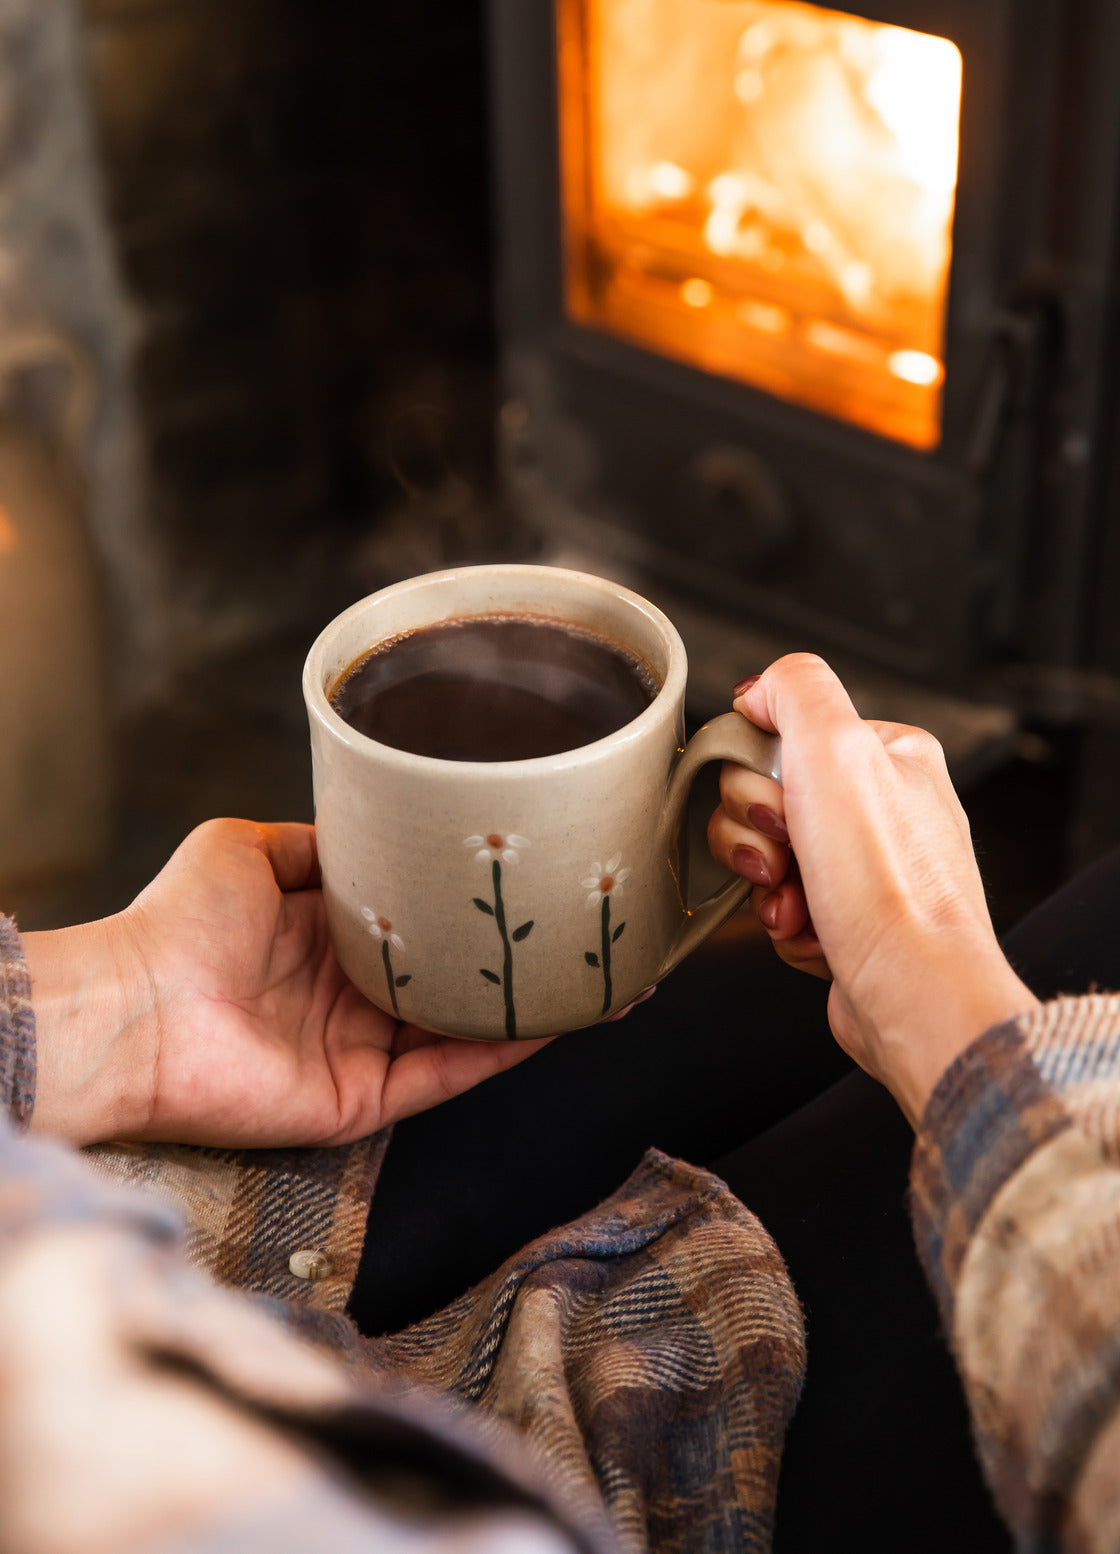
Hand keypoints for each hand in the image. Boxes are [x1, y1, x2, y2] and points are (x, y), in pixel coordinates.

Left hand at [24, 820, 551, 1147]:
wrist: (136, 1006)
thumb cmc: (177, 923)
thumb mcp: (246, 849)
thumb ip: (315, 843)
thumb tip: (369, 824)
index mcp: (326, 940)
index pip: (418, 928)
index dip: (469, 910)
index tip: (526, 883)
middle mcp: (350, 998)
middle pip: (451, 985)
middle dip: (514, 966)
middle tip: (580, 937)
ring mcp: (358, 1052)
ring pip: (461, 1032)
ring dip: (526, 1011)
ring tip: (595, 982)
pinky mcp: (359, 1100)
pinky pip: (442, 1075)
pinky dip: (496, 1052)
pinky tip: (547, 1020)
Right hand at [707, 655, 1036, 1124]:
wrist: (912, 991)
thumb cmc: (889, 884)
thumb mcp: (836, 745)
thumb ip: (795, 688)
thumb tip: (759, 690)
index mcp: (888, 756)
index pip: (781, 737)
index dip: (755, 774)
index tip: (776, 803)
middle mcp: (882, 810)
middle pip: (763, 799)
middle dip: (757, 837)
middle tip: (784, 857)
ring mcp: (866, 870)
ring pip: (766, 858)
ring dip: (766, 886)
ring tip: (799, 904)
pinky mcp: (848, 924)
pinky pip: (780, 909)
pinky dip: (783, 925)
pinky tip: (810, 933)